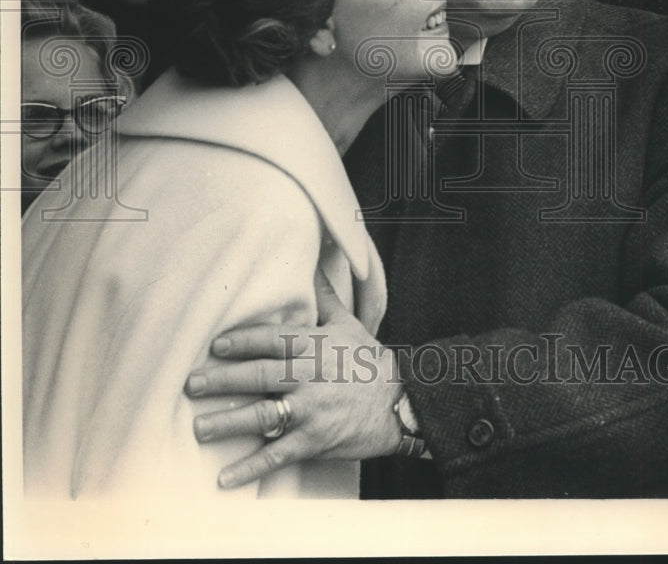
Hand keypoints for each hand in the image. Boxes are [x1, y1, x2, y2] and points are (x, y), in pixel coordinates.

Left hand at [184, 269, 402, 488]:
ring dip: (229, 422)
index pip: (273, 340)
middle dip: (224, 380)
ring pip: (264, 415)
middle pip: (261, 376)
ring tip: (199, 427)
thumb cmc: (369, 360)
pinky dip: (251, 467)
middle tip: (191, 384)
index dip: (243, 342)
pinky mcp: (316, 441)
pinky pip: (278, 454)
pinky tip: (225, 477)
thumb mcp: (348, 322)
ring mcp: (312, 410)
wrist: (402, 402)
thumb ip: (324, 296)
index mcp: (315, 345)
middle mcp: (310, 376)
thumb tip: (313, 262)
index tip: (216, 345)